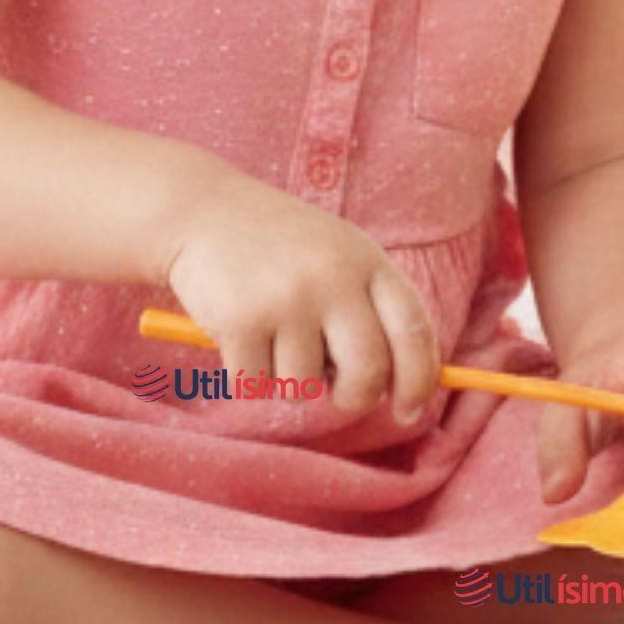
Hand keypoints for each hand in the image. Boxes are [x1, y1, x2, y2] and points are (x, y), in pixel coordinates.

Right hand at [161, 175, 442, 426]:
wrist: (204, 212)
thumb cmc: (281, 247)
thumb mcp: (339, 257)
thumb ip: (370, 309)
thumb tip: (396, 388)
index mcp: (368, 261)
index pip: (413, 331)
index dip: (419, 381)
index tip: (408, 412)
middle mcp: (335, 279)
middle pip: (368, 373)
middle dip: (353, 398)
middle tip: (335, 394)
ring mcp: (288, 300)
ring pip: (304, 386)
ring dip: (287, 379)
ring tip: (272, 335)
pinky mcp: (242, 321)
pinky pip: (256, 385)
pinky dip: (247, 375)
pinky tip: (240, 335)